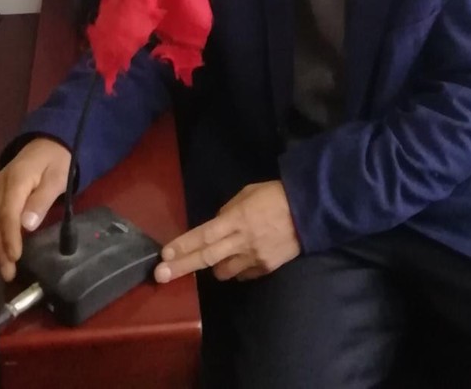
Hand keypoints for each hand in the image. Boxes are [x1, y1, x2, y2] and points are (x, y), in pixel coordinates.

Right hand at [0, 138, 70, 281]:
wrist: (51, 140)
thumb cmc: (58, 159)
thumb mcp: (57, 177)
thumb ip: (42, 199)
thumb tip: (26, 226)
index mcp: (15, 179)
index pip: (7, 214)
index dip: (9, 238)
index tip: (15, 258)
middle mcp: (1, 185)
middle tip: (8, 273)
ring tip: (4, 267)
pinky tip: (1, 250)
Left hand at [154, 180, 300, 283]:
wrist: (309, 211)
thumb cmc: (275, 195)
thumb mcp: (247, 194)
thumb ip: (228, 211)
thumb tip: (215, 226)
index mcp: (237, 218)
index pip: (204, 235)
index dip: (183, 245)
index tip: (165, 255)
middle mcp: (242, 241)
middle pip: (206, 258)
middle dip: (182, 267)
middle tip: (161, 276)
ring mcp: (254, 258)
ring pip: (223, 272)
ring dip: (214, 266)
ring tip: (217, 256)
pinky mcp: (265, 268)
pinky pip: (243, 274)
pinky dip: (237, 268)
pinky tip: (242, 257)